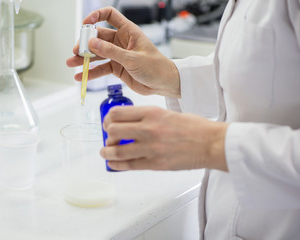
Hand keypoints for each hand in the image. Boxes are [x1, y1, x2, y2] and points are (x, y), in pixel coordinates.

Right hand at [66, 7, 179, 97]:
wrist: (164, 84)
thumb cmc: (156, 67)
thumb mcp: (133, 58)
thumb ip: (111, 51)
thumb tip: (92, 43)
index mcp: (128, 31)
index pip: (110, 15)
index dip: (96, 16)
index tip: (85, 25)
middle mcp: (121, 41)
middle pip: (98, 37)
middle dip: (85, 44)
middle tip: (76, 51)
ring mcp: (118, 55)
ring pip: (97, 54)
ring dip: (84, 58)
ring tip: (72, 63)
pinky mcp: (117, 68)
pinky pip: (101, 68)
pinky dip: (91, 72)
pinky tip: (81, 76)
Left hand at [100, 106, 228, 170]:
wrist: (212, 143)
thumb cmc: (194, 127)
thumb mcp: (167, 113)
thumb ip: (147, 117)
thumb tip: (129, 123)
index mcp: (152, 112)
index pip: (117, 113)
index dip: (108, 119)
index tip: (108, 123)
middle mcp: (149, 128)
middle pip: (113, 130)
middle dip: (107, 135)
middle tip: (109, 138)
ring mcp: (151, 147)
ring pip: (117, 151)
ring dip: (107, 152)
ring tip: (106, 153)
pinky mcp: (155, 164)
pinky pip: (129, 165)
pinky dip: (117, 165)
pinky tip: (113, 164)